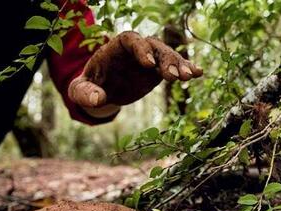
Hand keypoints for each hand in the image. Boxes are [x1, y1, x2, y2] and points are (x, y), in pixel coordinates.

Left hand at [68, 31, 202, 108]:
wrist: (103, 90)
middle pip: (154, 47)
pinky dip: (185, 69)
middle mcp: (136, 50)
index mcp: (116, 47)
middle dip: (165, 59)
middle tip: (173, 75)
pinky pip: (174, 67)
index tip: (148, 65)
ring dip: (179, 65)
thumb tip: (98, 100)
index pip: (130, 40)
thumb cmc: (90, 86)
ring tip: (190, 76)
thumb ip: (85, 93)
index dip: (141, 49)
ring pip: (167, 56)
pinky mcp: (158, 71)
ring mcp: (149, 59)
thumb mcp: (82, 90)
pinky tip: (198, 73)